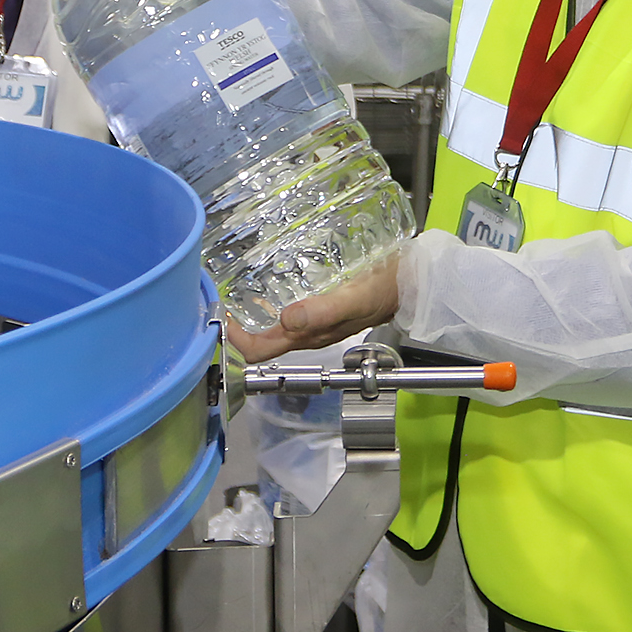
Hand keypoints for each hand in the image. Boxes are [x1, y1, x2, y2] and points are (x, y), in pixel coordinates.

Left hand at [224, 257, 401, 362]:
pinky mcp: (320, 306)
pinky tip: (266, 281)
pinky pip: (285, 310)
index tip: (220, 314)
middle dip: (234, 325)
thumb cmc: (388, 290)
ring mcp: (313, 321)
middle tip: (218, 298)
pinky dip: (268, 301)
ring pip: (269, 326)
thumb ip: (324, 311)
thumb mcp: (355, 298)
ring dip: (248, 314)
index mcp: (311, 336)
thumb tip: (287, 319)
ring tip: (232, 289)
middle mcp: (308, 332)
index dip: (233, 339)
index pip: (259, 351)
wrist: (414, 283)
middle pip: (259, 341)